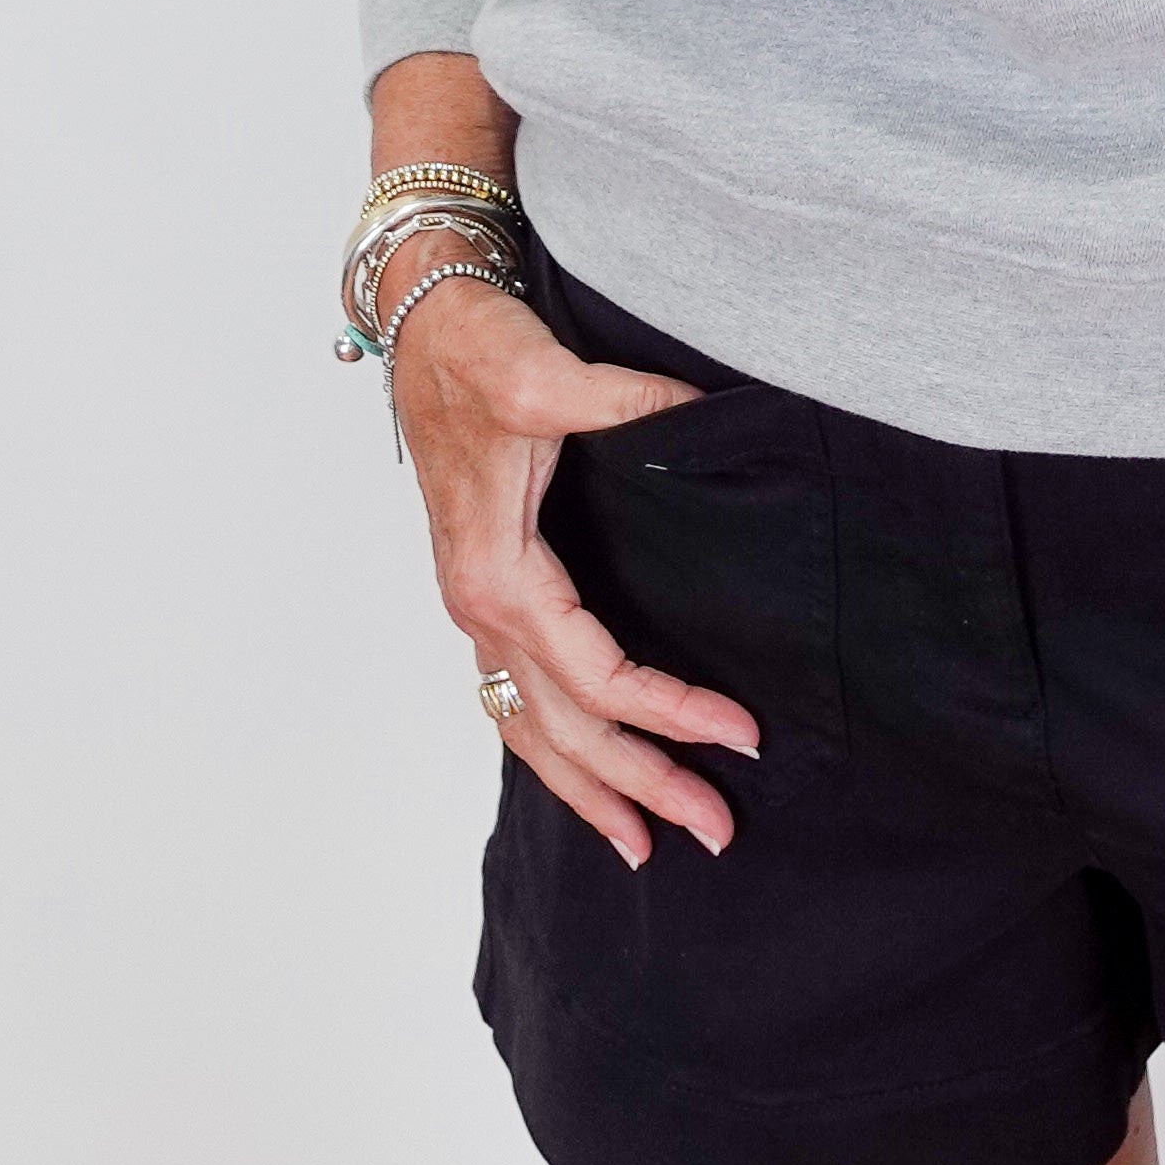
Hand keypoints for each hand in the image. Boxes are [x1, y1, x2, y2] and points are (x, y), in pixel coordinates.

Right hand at [388, 274, 763, 869]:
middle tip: (716, 833)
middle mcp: (481, 608)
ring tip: (647, 843)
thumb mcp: (544, 374)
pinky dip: (551, 748)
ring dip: (591, 787)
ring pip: (532, 727)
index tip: (743, 734)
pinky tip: (584, 774)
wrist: (422, 321)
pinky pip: (515, 697)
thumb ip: (623, 401)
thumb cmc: (474, 349)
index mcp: (498, 574)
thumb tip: (699, 410)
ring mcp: (477, 608)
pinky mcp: (486, 594)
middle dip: (640, 785)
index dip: (671, 711)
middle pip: (566, 726)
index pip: (597, 674)